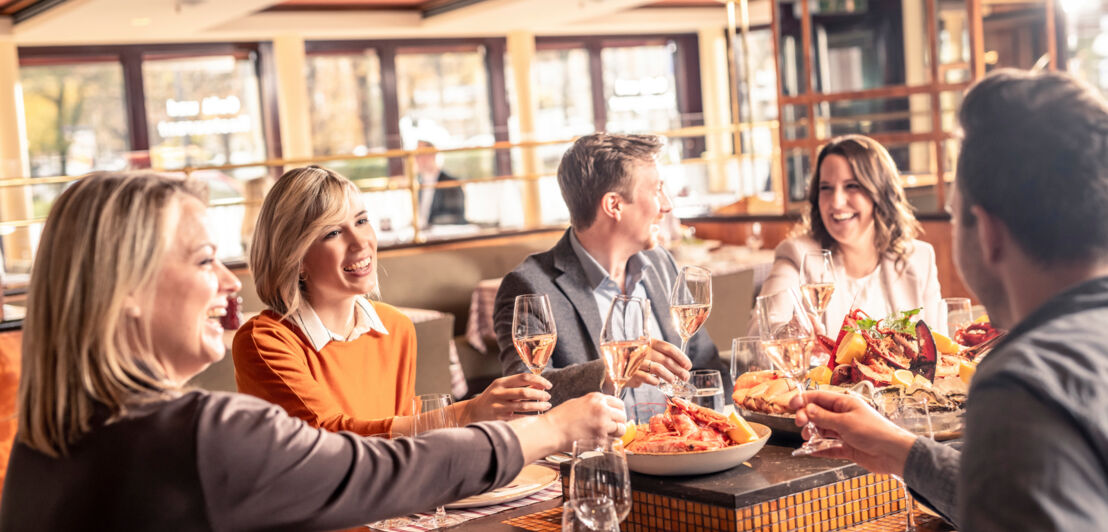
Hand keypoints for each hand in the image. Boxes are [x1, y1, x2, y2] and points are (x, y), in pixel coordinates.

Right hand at [460, 373, 551, 423]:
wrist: (474, 412)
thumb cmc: (493, 397)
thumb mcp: (502, 387)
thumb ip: (519, 385)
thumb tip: (540, 385)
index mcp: (501, 382)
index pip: (523, 377)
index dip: (538, 381)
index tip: (548, 385)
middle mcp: (499, 393)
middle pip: (524, 392)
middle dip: (540, 395)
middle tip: (548, 397)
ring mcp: (499, 406)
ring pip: (523, 406)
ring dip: (538, 406)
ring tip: (547, 406)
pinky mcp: (500, 418)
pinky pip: (519, 417)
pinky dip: (530, 416)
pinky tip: (537, 416)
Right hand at [544, 393, 627, 448]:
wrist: (550, 430)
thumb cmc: (560, 418)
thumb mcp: (579, 403)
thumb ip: (595, 404)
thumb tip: (607, 409)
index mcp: (597, 398)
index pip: (619, 403)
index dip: (619, 411)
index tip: (617, 416)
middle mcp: (602, 409)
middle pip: (622, 416)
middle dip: (620, 422)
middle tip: (614, 427)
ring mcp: (602, 424)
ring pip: (620, 429)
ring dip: (616, 433)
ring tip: (606, 435)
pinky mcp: (599, 438)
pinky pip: (610, 441)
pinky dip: (605, 443)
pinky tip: (595, 441)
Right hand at [623, 338, 691, 388]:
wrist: (613, 368)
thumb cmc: (636, 361)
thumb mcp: (648, 354)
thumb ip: (662, 357)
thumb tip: (682, 366)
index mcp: (648, 342)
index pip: (668, 347)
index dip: (680, 357)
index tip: (688, 365)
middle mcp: (642, 349)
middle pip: (665, 359)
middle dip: (679, 369)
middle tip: (685, 376)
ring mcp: (635, 361)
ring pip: (658, 368)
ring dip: (669, 376)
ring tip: (672, 380)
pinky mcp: (630, 373)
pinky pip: (647, 378)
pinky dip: (654, 381)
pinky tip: (656, 382)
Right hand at [789, 390, 917, 475]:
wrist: (893, 453)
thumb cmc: (875, 432)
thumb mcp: (845, 422)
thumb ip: (823, 417)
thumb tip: (807, 409)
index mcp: (845, 403)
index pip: (819, 397)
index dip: (804, 400)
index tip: (791, 405)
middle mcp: (844, 416)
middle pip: (818, 414)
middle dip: (807, 418)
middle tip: (800, 424)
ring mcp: (845, 432)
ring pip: (822, 430)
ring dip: (812, 434)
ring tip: (808, 438)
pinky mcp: (848, 448)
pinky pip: (829, 447)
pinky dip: (819, 449)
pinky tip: (810, 451)